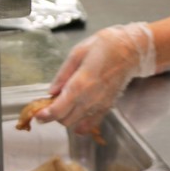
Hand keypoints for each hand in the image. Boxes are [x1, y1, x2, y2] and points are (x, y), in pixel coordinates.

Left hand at [37, 22, 155, 137]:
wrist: (131, 50)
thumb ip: (63, 74)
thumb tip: (52, 91)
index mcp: (81, 83)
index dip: (46, 115)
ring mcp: (101, 105)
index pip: (59, 109)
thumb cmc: (105, 46)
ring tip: (62, 105)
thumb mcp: (78, 52)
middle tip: (49, 104)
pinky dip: (81, 124)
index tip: (38, 116)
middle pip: (66, 120)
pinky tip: (76, 116)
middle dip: (54, 115)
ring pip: (77, 123)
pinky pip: (92, 124)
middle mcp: (91, 98)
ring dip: (66, 118)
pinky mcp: (108, 107)